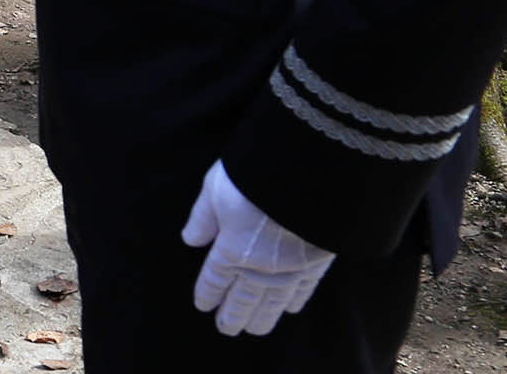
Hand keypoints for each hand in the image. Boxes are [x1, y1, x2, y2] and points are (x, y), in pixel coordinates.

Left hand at [181, 160, 335, 336]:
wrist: (305, 176)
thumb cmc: (252, 179)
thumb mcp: (214, 189)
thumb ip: (202, 218)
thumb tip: (190, 240)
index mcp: (231, 250)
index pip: (215, 279)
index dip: (209, 293)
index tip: (203, 306)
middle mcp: (260, 267)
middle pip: (244, 297)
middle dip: (233, 314)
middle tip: (226, 329)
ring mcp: (290, 268)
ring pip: (273, 301)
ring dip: (262, 317)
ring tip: (254, 330)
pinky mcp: (316, 264)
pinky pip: (303, 290)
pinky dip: (295, 301)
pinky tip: (290, 309)